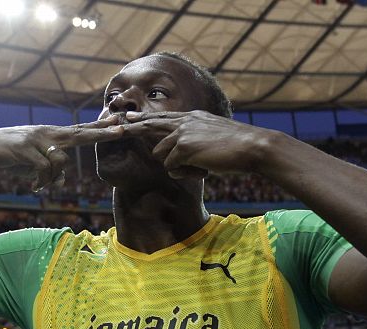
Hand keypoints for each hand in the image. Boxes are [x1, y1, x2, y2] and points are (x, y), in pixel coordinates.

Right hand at [0, 116, 124, 190]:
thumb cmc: (12, 157)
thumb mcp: (34, 165)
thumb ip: (51, 171)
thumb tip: (62, 183)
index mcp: (51, 134)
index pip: (79, 129)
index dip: (98, 127)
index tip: (117, 122)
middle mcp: (47, 133)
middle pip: (79, 133)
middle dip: (101, 133)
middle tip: (121, 130)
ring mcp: (36, 139)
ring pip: (60, 161)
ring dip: (51, 179)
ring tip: (39, 186)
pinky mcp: (25, 148)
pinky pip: (44, 169)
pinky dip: (42, 182)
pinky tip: (34, 187)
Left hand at [120, 111, 270, 178]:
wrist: (253, 147)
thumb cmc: (238, 148)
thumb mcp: (214, 139)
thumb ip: (196, 143)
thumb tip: (180, 158)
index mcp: (193, 117)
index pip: (162, 117)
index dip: (143, 119)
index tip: (127, 118)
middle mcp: (185, 121)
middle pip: (150, 125)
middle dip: (132, 128)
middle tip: (114, 127)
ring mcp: (183, 133)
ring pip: (161, 154)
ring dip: (177, 166)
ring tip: (201, 166)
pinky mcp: (184, 147)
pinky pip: (171, 167)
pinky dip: (185, 173)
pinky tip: (202, 170)